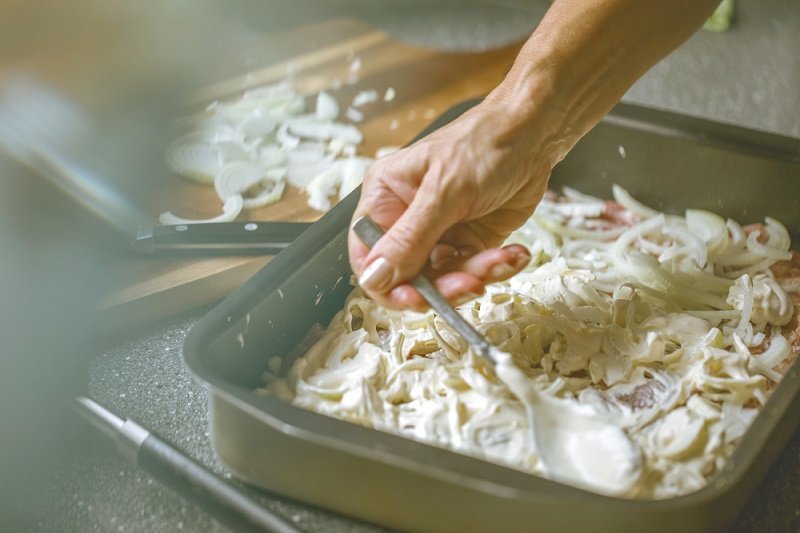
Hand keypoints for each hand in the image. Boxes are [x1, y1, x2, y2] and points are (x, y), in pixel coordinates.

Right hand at [348, 98, 556, 309]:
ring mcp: (439, 233)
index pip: (368, 255)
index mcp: (385, 198)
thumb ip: (409, 239)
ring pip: (445, 280)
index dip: (386, 284)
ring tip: (500, 259)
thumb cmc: (483, 143)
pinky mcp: (470, 242)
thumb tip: (375, 276)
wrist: (533, 134)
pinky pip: (474, 272)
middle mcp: (407, 219)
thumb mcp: (444, 191)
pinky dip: (496, 268)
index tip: (414, 297)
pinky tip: (512, 253)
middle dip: (442, 285)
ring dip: (476, 275)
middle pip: (408, 276)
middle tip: (469, 283)